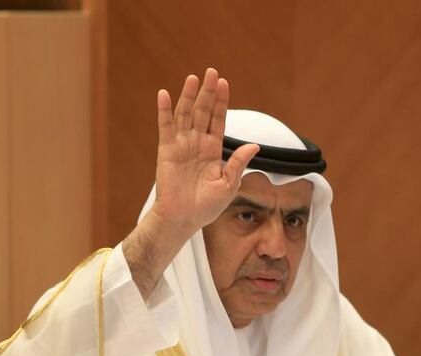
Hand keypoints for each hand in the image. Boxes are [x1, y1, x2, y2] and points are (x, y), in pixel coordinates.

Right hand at [123, 68, 257, 299]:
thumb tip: (255, 145)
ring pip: (186, 115)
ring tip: (193, 78)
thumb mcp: (229, 185)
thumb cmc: (207, 206)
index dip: (221, 102)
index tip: (224, 83)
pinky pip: (166, 127)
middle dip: (208, 92)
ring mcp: (181, 145)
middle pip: (203, 112)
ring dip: (189, 96)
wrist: (184, 219)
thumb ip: (238, 163)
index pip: (218, 120)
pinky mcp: (167, 150)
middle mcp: (197, 144)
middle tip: (212, 72)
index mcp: (214, 150)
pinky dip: (164, 111)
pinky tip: (164, 94)